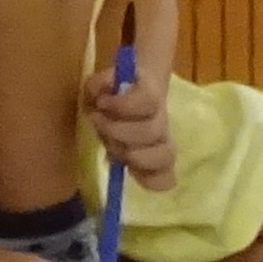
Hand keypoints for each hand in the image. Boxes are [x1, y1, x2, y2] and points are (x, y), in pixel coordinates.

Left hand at [86, 50, 178, 190]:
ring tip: (111, 150)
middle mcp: (160, 119)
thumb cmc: (114, 90)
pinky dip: (148, 180)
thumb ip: (98, 84)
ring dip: (133, 156)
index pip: (148, 100)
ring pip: (164, 156)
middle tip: (98, 123)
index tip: (101, 103)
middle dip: (118, 132)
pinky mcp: (159, 164)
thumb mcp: (102, 81)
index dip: (123, 105)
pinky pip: (164, 179)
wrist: (136, 92)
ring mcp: (162, 142)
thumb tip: (101, 96)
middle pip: (152, 131)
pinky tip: (130, 171)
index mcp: (150, 94)